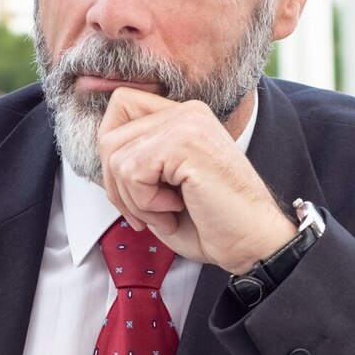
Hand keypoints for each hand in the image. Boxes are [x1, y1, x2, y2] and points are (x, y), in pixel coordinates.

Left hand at [97, 89, 295, 273]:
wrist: (254, 242)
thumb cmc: (215, 225)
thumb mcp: (163, 193)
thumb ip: (135, 171)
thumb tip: (100, 165)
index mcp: (183, 119)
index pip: (119, 113)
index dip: (114, 159)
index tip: (135, 197)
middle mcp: (185, 112)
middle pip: (109, 135)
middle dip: (116, 185)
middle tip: (147, 213)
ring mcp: (186, 122)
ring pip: (115, 156)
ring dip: (134, 199)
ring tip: (167, 212)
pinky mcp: (185, 142)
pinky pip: (132, 171)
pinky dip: (145, 202)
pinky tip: (175, 209)